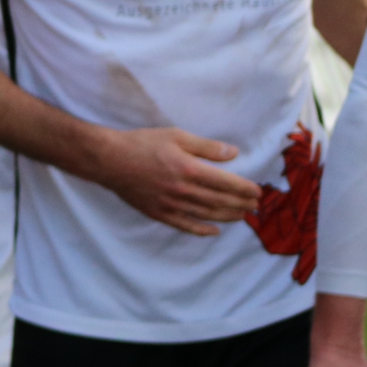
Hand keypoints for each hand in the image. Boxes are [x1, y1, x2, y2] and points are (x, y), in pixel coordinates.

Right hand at [88, 126, 262, 234]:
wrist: (108, 159)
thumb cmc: (141, 143)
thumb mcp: (175, 136)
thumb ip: (206, 147)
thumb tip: (233, 153)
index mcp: (190, 170)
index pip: (228, 183)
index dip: (246, 189)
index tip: (258, 191)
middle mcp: (184, 191)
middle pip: (221, 201)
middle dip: (242, 204)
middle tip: (256, 205)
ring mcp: (172, 205)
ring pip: (208, 215)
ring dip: (229, 217)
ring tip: (243, 215)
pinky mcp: (159, 213)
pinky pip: (185, 226)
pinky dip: (202, 230)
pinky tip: (214, 231)